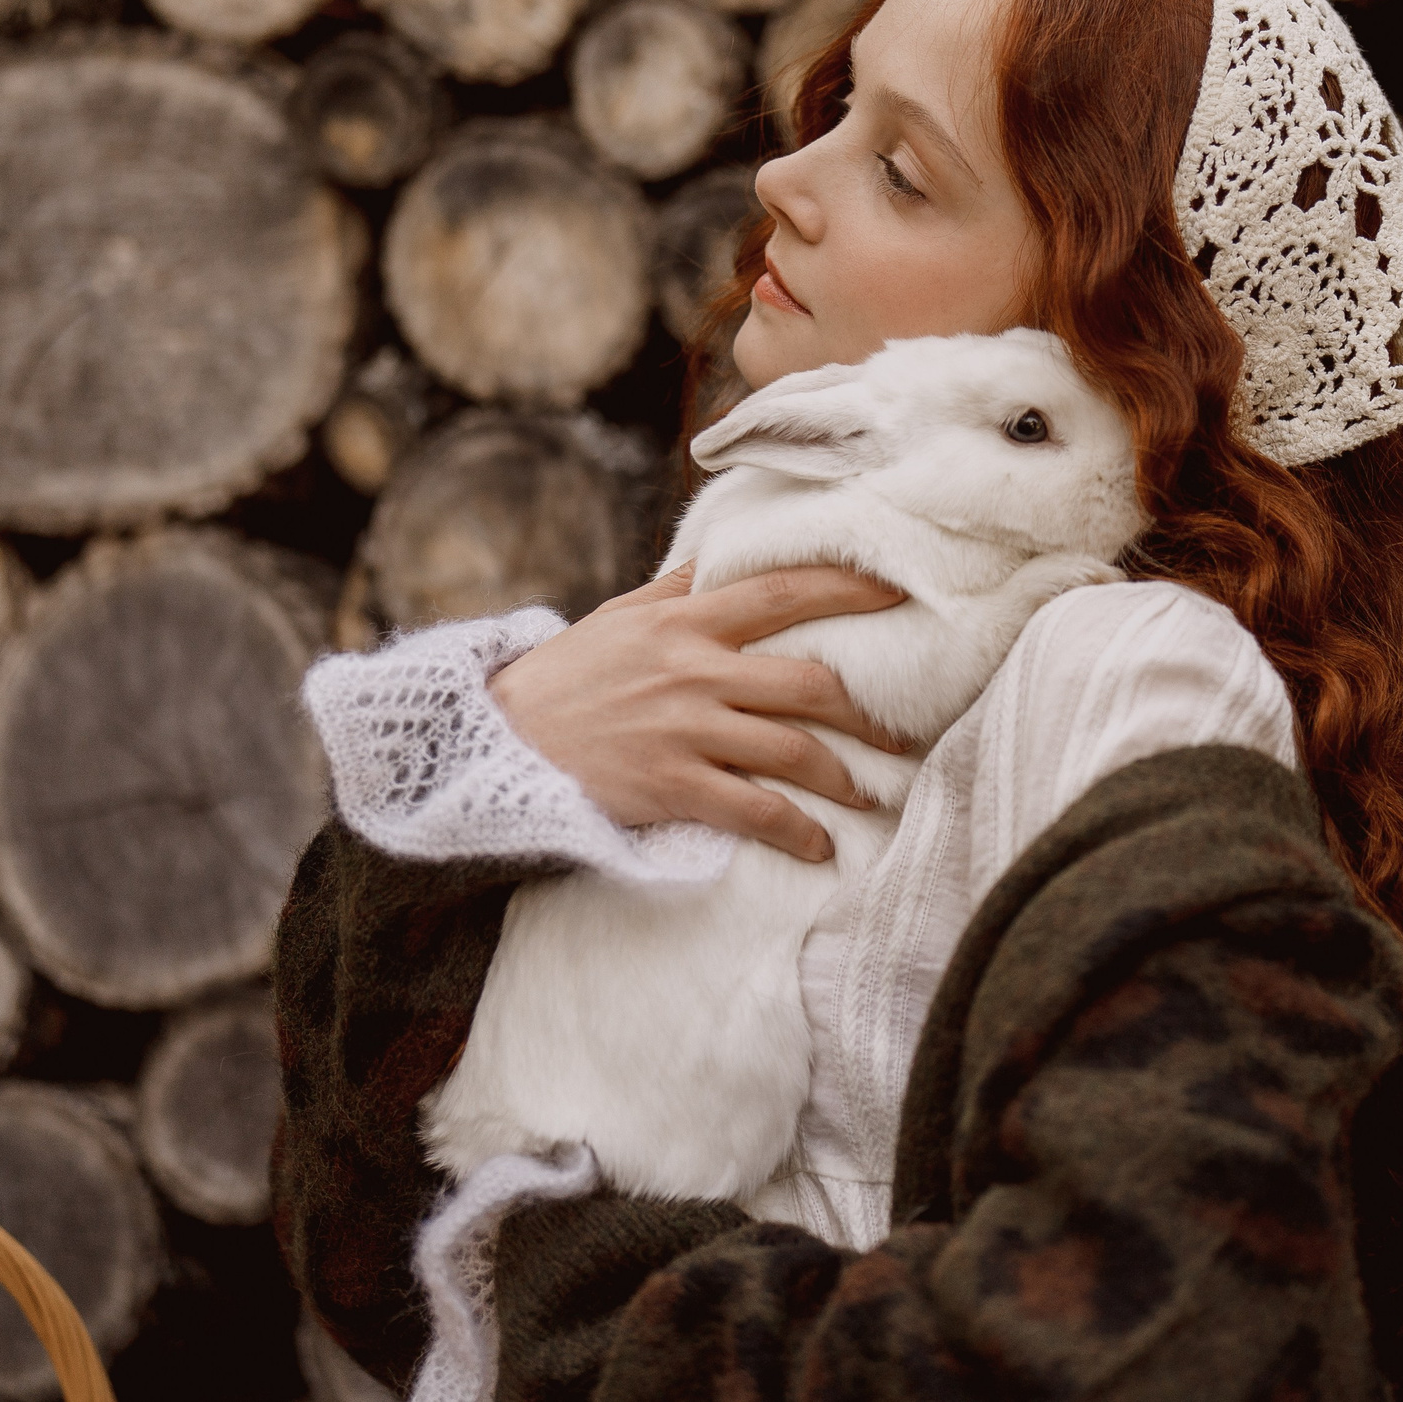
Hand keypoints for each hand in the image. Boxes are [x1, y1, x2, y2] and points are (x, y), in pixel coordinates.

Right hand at [488, 564, 906, 861]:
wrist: (497, 741)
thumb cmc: (563, 678)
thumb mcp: (617, 617)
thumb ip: (675, 589)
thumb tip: (720, 555)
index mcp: (683, 621)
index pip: (780, 592)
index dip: (846, 590)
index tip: (897, 595)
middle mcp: (692, 670)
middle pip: (808, 683)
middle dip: (867, 710)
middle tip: (906, 728)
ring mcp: (683, 730)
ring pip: (793, 751)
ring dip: (846, 777)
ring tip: (873, 793)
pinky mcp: (670, 785)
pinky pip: (754, 811)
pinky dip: (797, 831)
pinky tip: (821, 847)